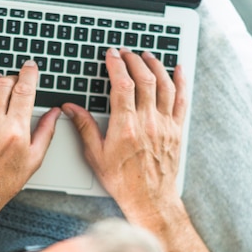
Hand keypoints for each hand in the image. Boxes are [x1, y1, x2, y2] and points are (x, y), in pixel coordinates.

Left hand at [0, 62, 59, 212]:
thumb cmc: (2, 182)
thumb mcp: (33, 160)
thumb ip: (46, 132)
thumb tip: (55, 112)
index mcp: (15, 131)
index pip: (24, 90)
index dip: (29, 73)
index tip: (30, 67)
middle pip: (3, 83)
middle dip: (12, 77)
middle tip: (14, 81)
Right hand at [62, 48, 186, 221]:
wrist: (149, 199)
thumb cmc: (122, 181)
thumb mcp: (96, 155)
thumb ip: (84, 127)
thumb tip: (71, 108)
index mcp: (126, 126)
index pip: (122, 85)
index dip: (116, 65)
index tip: (111, 55)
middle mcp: (148, 122)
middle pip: (144, 79)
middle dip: (134, 60)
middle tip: (126, 52)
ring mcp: (165, 125)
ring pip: (165, 85)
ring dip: (156, 65)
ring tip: (147, 55)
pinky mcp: (176, 130)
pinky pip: (181, 100)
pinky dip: (180, 82)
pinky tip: (177, 70)